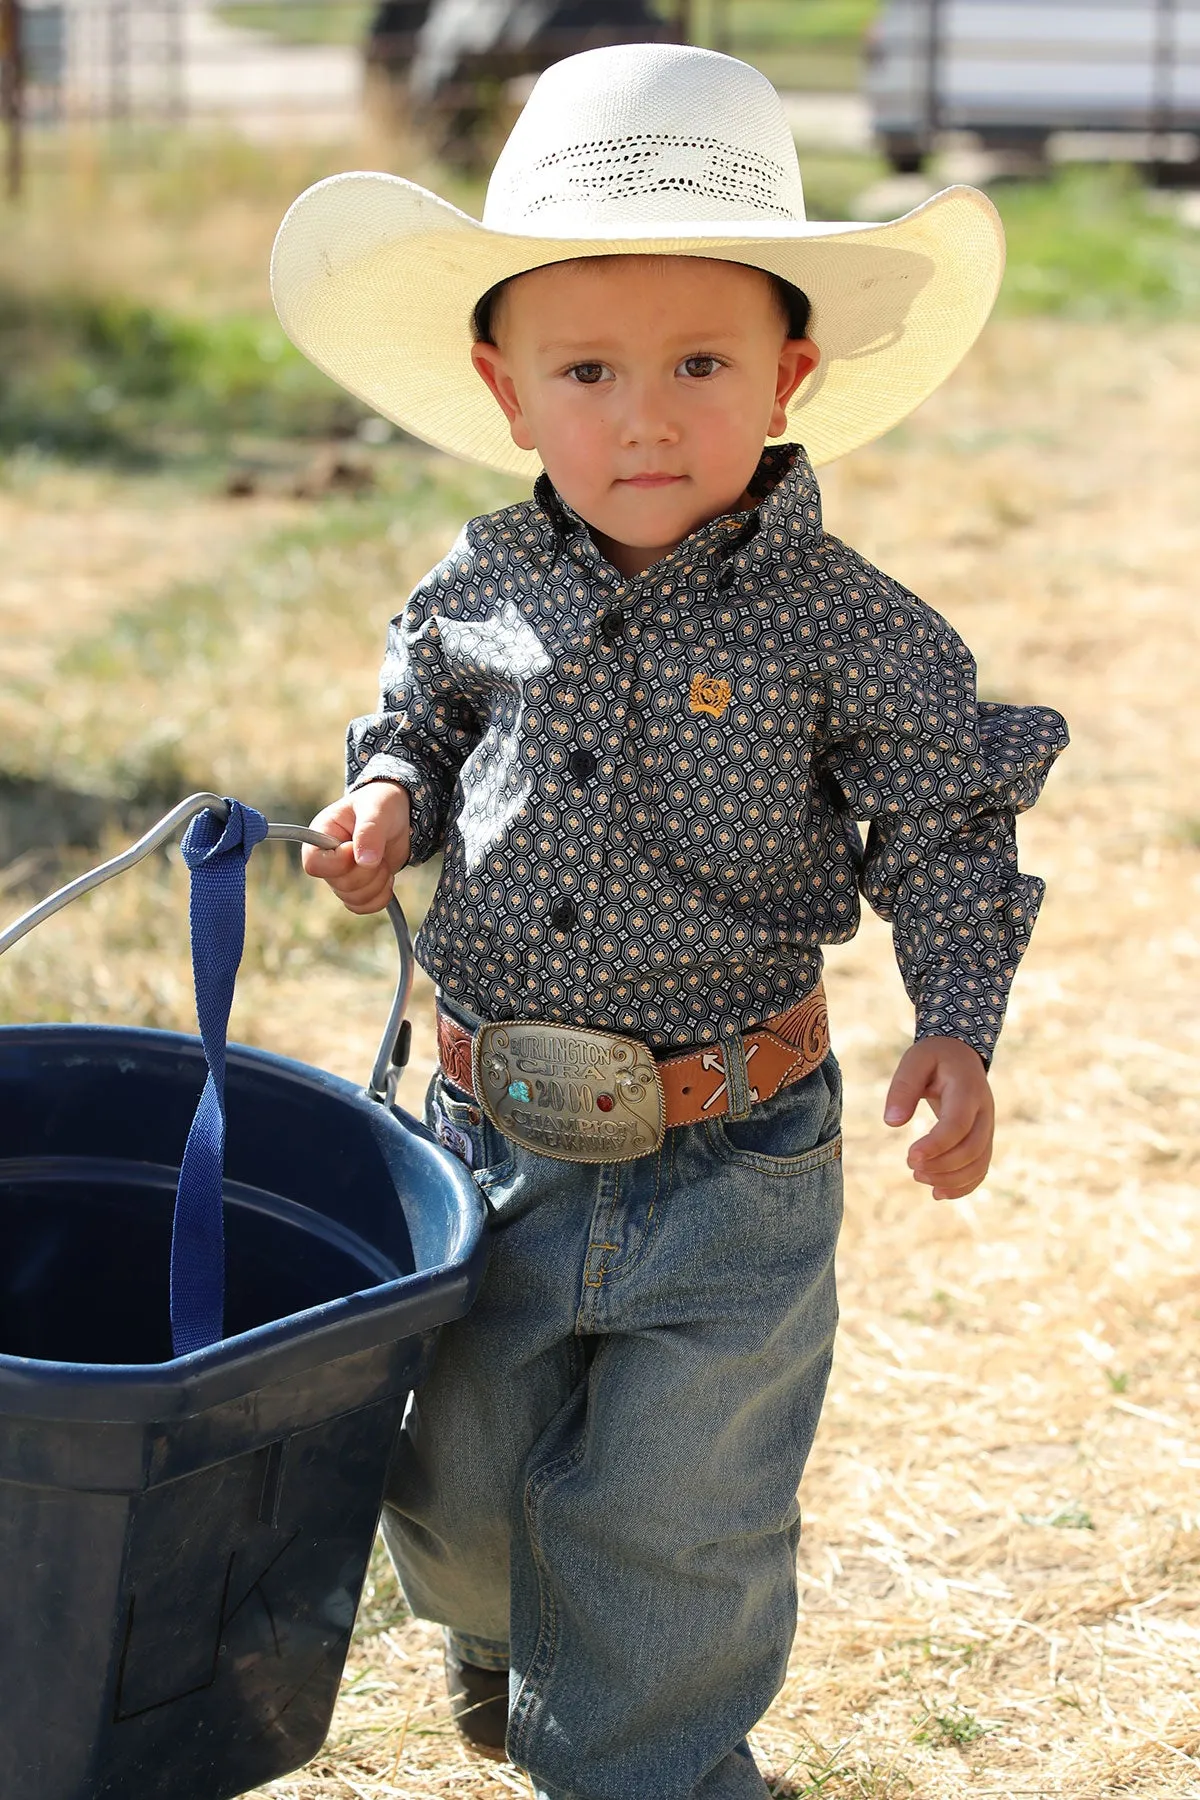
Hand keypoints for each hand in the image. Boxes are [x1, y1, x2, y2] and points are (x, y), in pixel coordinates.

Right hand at [300, 781, 411, 914]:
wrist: (400, 815)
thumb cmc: (382, 804)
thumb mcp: (377, 808)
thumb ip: (370, 831)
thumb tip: (365, 862)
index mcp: (321, 835)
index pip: (314, 864)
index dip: (339, 862)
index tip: (356, 847)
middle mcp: (327, 858)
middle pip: (339, 885)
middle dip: (367, 872)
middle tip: (379, 853)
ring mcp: (341, 876)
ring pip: (352, 899)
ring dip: (377, 884)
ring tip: (383, 861)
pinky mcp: (357, 888)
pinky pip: (362, 907)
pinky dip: (380, 897)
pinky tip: (387, 878)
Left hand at [883, 1036, 993, 1199]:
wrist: (960, 1054)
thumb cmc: (934, 1058)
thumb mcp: (914, 1061)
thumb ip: (903, 1088)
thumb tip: (891, 1122)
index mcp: (968, 1090)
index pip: (958, 1125)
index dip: (936, 1145)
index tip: (910, 1157)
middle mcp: (985, 1111)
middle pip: (972, 1149)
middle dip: (941, 1165)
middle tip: (911, 1166)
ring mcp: (988, 1127)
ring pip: (979, 1164)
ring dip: (951, 1179)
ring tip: (919, 1177)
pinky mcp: (984, 1140)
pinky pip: (981, 1169)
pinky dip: (963, 1185)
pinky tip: (938, 1192)